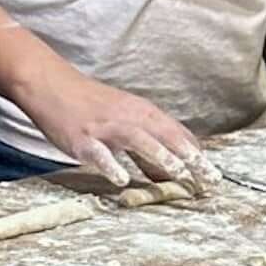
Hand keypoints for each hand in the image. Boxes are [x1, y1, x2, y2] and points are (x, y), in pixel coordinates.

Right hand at [16, 55, 208, 192]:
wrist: (51, 85)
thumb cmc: (90, 106)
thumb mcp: (124, 121)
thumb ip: (147, 147)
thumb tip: (171, 173)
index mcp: (142, 113)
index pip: (177, 133)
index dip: (197, 155)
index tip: (214, 176)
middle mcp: (128, 118)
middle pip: (165, 136)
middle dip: (189, 157)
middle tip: (209, 178)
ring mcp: (105, 128)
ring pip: (138, 140)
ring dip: (160, 156)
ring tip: (180, 172)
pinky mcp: (82, 139)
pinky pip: (99, 153)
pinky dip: (111, 165)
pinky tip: (121, 180)